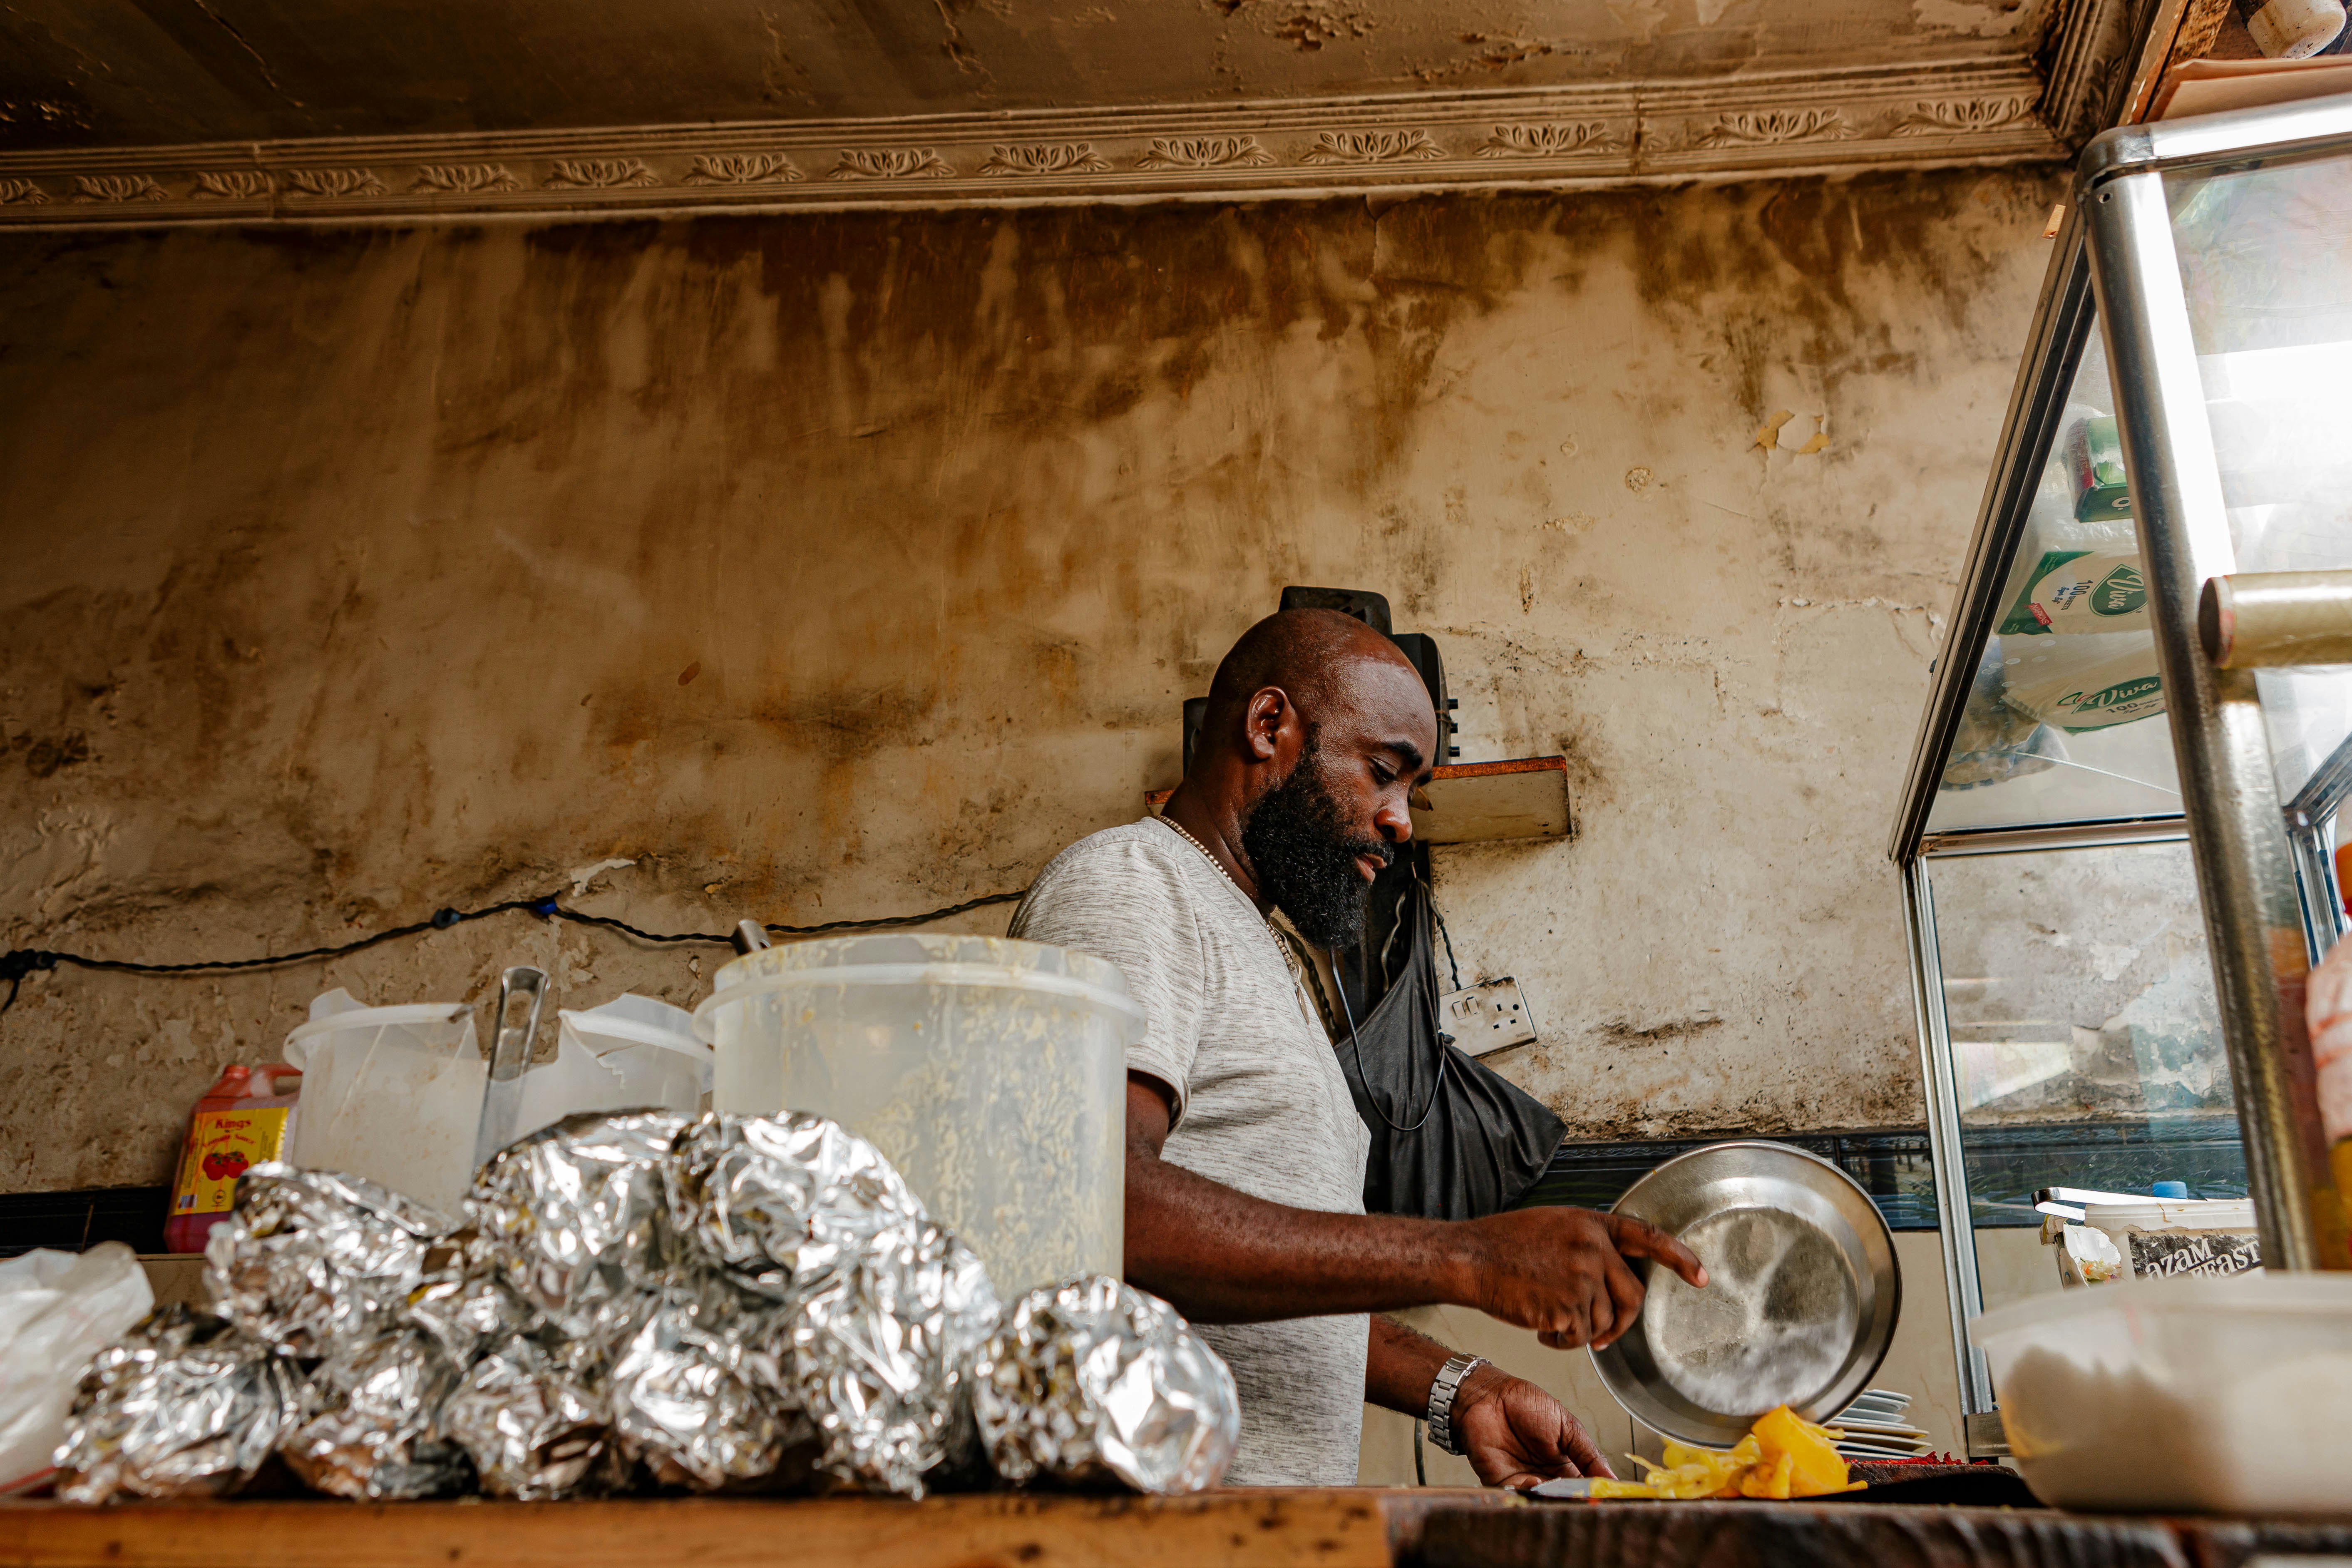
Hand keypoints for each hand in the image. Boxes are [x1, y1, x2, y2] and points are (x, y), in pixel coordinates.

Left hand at [1450, 1365, 1613, 1486]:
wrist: (1490, 1394)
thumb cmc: (1527, 1404)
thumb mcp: (1568, 1427)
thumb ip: (1589, 1454)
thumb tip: (1613, 1479)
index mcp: (1565, 1466)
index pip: (1584, 1489)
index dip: (1594, 1496)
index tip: (1604, 1500)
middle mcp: (1545, 1478)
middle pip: (1563, 1500)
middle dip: (1573, 1502)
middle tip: (1583, 1500)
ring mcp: (1523, 1482)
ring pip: (1541, 1501)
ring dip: (1551, 1498)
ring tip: (1560, 1489)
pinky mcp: (1501, 1483)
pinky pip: (1516, 1497)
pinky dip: (1527, 1494)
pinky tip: (1535, 1483)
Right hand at [1456, 1207, 1706, 1349]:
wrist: (1470, 1258)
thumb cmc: (1505, 1243)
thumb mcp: (1554, 1225)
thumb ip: (1588, 1243)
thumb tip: (1611, 1276)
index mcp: (1591, 1225)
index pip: (1649, 1237)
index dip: (1680, 1257)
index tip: (1701, 1277)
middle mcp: (1593, 1249)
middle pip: (1632, 1297)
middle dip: (1622, 1323)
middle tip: (1602, 1335)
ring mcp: (1581, 1278)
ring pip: (1604, 1322)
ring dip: (1581, 1332)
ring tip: (1550, 1321)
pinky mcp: (1565, 1307)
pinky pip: (1578, 1337)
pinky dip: (1561, 1341)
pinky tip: (1540, 1328)